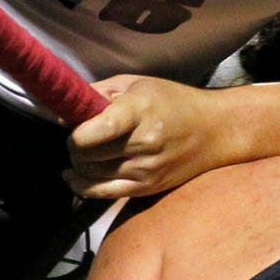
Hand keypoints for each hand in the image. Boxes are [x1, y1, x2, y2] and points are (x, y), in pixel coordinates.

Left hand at [66, 76, 242, 199]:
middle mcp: (143, 144)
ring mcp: (145, 170)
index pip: (97, 130)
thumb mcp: (136, 85)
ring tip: (86, 151)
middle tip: (80, 137)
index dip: (76, 133)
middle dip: (74, 146)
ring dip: (79, 164)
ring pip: (89, 174)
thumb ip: (98, 94)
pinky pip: (100, 194)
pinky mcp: (145, 188)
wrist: (214, 131)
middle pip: (87, 154)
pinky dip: (81, 185)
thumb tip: (65, 113)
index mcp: (140, 112)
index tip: (74, 126)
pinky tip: (73, 176)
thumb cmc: (173, 102)